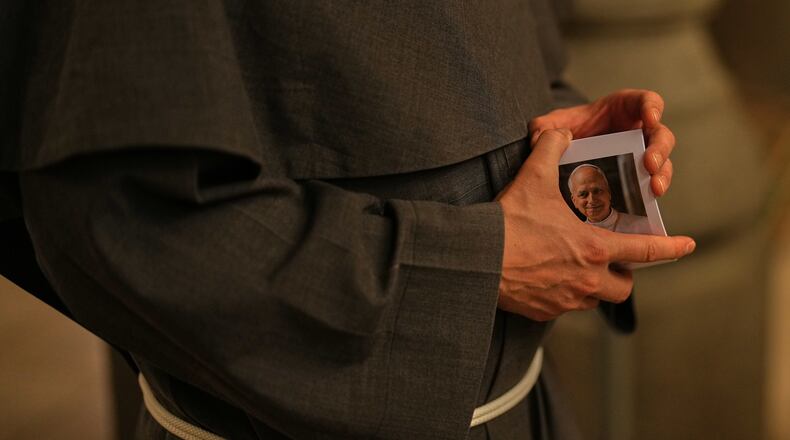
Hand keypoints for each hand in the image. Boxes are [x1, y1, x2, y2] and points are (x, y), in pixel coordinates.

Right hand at [496, 129, 694, 320]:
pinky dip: (565, 294)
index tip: (688, 245)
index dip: (671, 248)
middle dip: (623, 275)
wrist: (478, 259)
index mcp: (595, 249)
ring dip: (595, 286)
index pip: (646, 251)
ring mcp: (567, 299)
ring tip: (578, 268)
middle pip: (623, 287)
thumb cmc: (510, 221)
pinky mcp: (545, 311)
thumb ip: (551, 149)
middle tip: (611, 259)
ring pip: (595, 299)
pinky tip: (548, 277)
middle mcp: (588, 280)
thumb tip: (558, 132)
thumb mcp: (534, 178)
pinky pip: (565, 306)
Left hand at [529, 89, 674, 196]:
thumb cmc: (564, 131)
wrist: (564, 154)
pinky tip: (647, 203)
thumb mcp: (551, 125)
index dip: (651, 108)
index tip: (649, 118)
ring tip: (654, 188)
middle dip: (659, 149)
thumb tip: (538, 138)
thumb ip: (544, 127)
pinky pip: (651, 185)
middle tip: (650, 165)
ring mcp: (640, 156)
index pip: (646, 102)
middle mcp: (637, 132)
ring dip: (662, 175)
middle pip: (661, 135)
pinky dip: (651, 194)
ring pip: (662, 163)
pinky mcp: (636, 178)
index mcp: (623, 110)